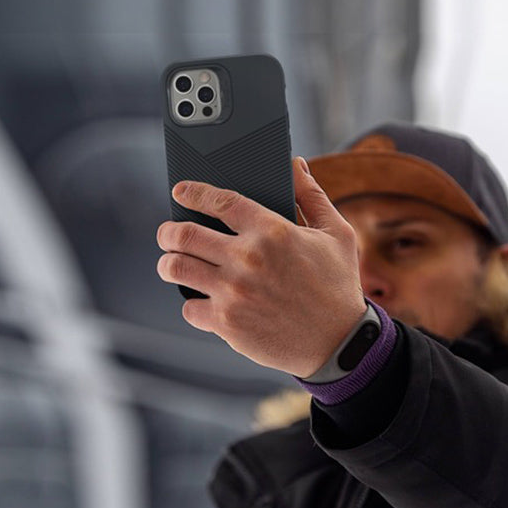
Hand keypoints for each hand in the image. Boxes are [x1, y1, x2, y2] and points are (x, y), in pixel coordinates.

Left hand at [156, 157, 366, 376]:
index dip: (193, 192)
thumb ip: (311, 196)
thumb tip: (296, 164)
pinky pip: (189, 307)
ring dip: (169, 263)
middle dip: (168, 231)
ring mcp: (233, 292)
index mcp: (272, 231)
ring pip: (176, 268)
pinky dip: (192, 302)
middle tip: (168, 233)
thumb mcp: (336, 234)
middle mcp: (247, 258)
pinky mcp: (227, 323)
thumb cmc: (338, 285)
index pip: (219, 201)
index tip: (180, 191)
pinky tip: (202, 299)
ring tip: (172, 263)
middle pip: (184, 234)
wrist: (340, 343)